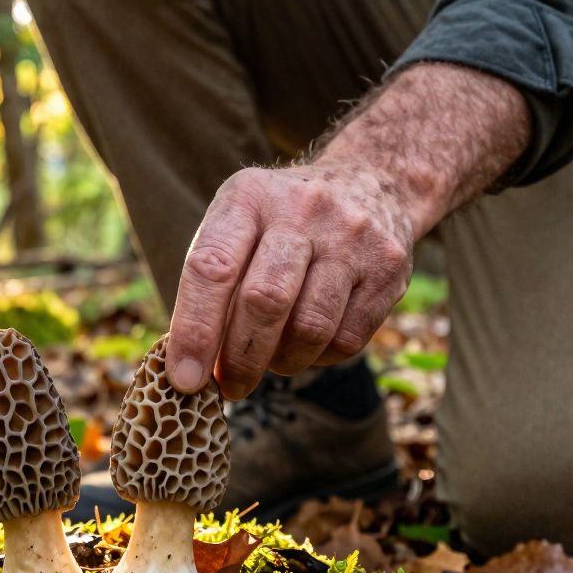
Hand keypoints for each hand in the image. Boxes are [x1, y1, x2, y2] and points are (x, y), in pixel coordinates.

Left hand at [164, 63, 531, 398]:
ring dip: (282, 362)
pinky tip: (307, 345)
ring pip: (309, 328)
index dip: (194, 331)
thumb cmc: (278, 224)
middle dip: (240, 359)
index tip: (183, 380)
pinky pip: (346, 340)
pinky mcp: (388, 268)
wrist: (369, 185)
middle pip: (265, 301)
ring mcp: (351, 237)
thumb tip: (189, 366)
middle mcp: (301, 209)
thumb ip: (209, 287)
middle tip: (229, 387)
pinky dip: (318, 358)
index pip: (212, 268)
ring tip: (271, 361)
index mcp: (248, 197)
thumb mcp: (236, 228)